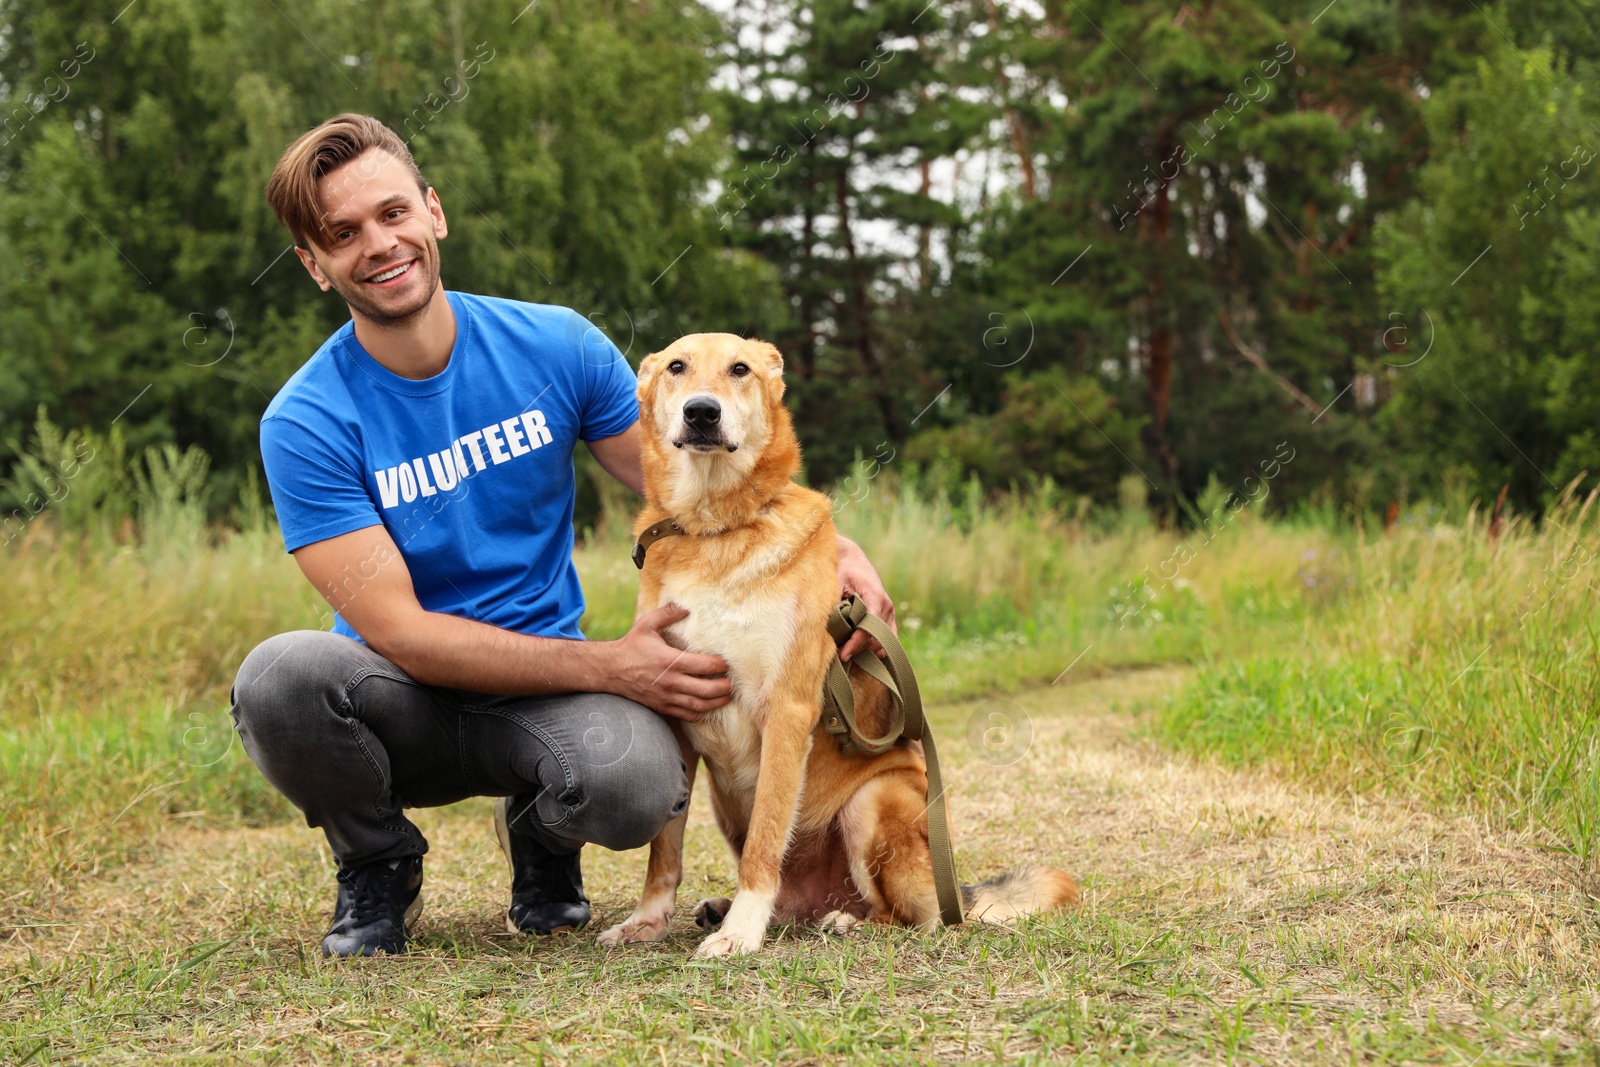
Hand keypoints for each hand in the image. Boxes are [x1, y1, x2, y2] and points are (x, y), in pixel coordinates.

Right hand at [609, 603, 731, 721]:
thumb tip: (687, 606)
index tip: (727, 662)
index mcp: (669, 661)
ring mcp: (667, 697)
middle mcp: (670, 682)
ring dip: (717, 702)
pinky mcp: (663, 707)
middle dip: (724, 687)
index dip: (720, 665)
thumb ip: (667, 613)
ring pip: (700, 706)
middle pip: (707, 690)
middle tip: (732, 681)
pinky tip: (709, 706)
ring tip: (726, 695)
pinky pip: (687, 715)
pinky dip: (702, 713)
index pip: (705, 666)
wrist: (611, 670)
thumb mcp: (647, 624)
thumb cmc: (632, 646)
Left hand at [835, 534, 895, 661]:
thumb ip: (835, 605)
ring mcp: (889, 611)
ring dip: (867, 649)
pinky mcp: (887, 615)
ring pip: (884, 640)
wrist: (850, 559)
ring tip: (848, 653)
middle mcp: (886, 605)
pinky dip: (876, 645)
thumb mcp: (835, 584)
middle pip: (877, 637)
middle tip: (841, 656)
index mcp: (874, 596)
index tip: (843, 654)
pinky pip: (887, 636)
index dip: (857, 643)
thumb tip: (830, 629)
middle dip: (860, 649)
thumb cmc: (841, 570)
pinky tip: (864, 653)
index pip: (869, 627)